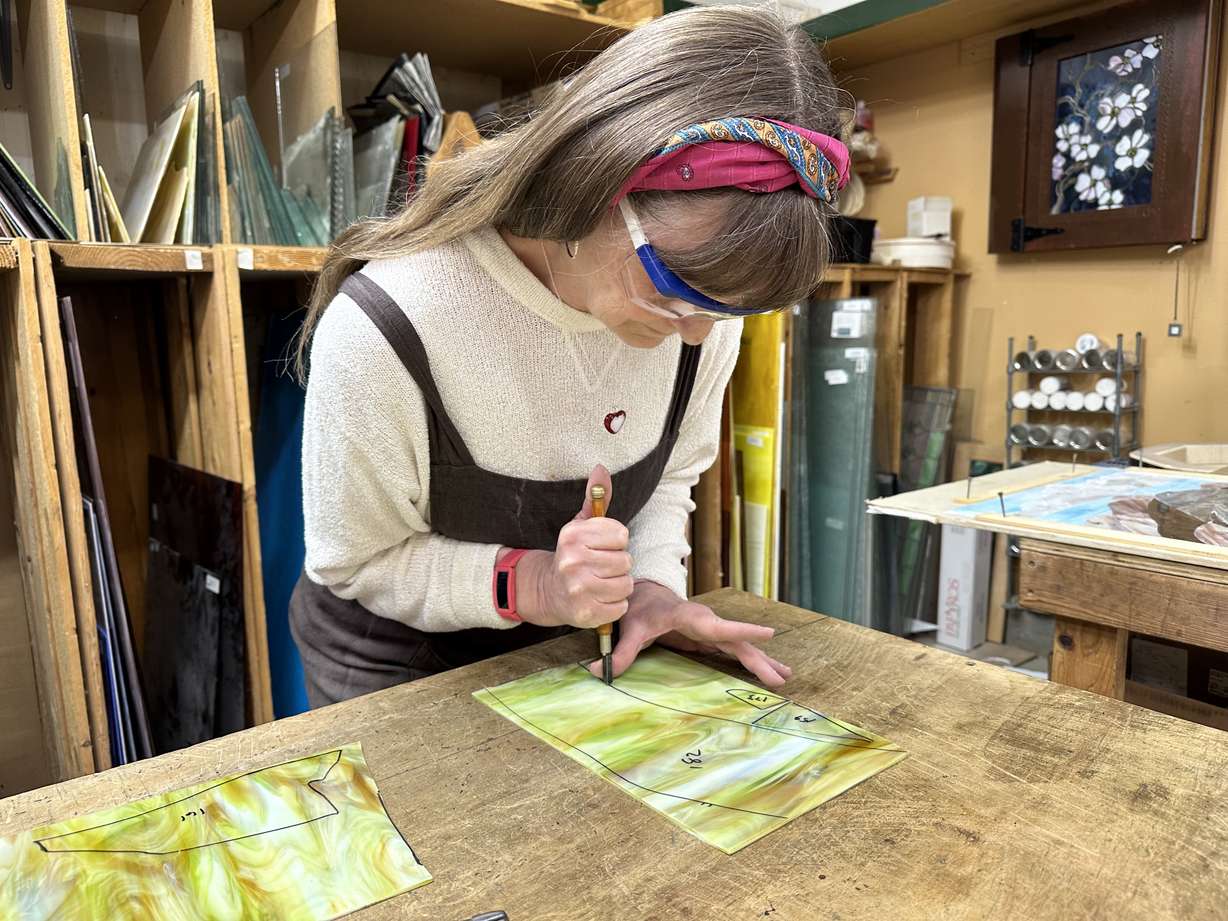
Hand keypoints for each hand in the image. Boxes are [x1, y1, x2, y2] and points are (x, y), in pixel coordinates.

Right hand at [512, 465, 633, 628]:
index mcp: (573, 535)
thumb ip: (595, 498)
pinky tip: (600, 599)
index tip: (602, 547)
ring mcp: (578, 589)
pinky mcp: (585, 613)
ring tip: (601, 583)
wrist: (550, 591)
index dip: (616, 542)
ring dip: (618, 585)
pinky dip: (614, 605)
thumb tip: (601, 468)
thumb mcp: (581, 525)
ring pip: (625, 584)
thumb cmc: (574, 555)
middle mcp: (572, 561)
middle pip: (626, 561)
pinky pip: (620, 606)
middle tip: (601, 567)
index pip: (621, 534)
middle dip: (618, 565)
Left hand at [587, 580, 792, 686]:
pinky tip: (769, 673)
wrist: (644, 594)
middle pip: (737, 641)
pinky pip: (735, 651)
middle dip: (759, 658)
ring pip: (741, 647)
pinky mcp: (711, 638)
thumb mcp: (630, 627)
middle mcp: (707, 623)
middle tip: (781, 677)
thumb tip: (601, 670)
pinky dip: (752, 661)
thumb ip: (622, 650)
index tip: (769, 634)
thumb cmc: (639, 608)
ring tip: (785, 677)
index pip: (719, 626)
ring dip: (762, 661)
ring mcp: (712, 631)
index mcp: (691, 618)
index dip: (742, 630)